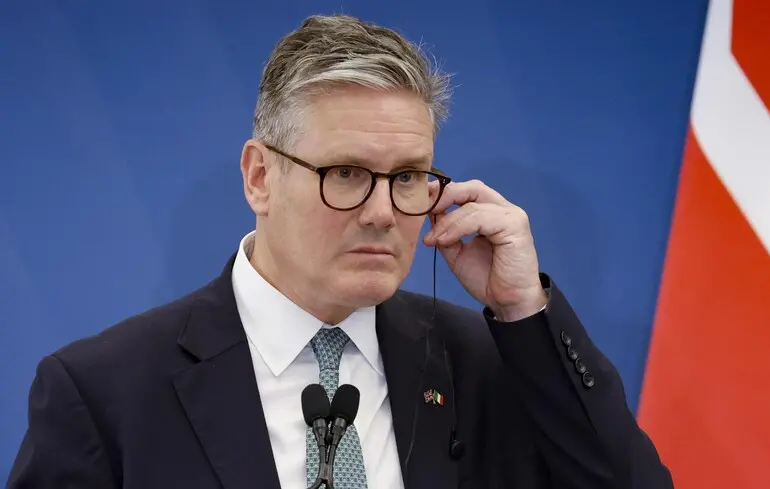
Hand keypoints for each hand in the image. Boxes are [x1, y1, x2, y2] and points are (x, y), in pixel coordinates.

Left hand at [423, 180, 547, 321]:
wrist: (508, 302)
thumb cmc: (487, 278)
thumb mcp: (456, 252)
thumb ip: (445, 232)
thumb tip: (429, 213)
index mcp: (491, 212)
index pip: (467, 191)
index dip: (443, 193)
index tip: (420, 203)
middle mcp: (503, 210)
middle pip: (472, 188)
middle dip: (445, 196)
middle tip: (425, 210)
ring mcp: (511, 216)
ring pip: (472, 205)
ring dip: (447, 221)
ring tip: (433, 239)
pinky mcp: (515, 226)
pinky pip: (480, 218)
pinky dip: (458, 227)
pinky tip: (445, 240)